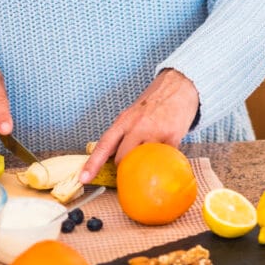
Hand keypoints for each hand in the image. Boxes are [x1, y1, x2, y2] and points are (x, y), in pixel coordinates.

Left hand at [81, 69, 198, 183]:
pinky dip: (163, 161)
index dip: (92, 163)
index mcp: (124, 121)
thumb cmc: (155, 102)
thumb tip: (109, 157)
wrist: (180, 86)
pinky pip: (163, 159)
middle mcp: (137, 126)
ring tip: (149, 161)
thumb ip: (122, 134)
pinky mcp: (172, 136)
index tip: (84, 178)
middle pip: (122, 159)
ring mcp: (155, 131)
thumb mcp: (133, 114)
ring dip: (144, 166)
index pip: (104, 145)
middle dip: (124, 167)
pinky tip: (165, 156)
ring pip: (142, 162)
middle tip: (132, 166)